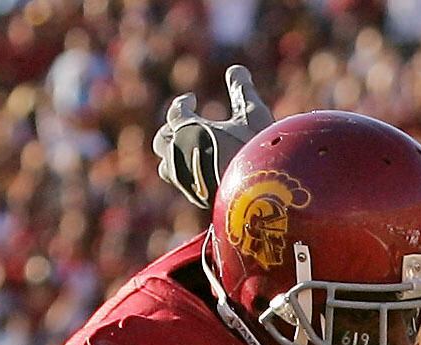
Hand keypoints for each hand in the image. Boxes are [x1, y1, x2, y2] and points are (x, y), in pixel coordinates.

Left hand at [153, 65, 271, 212]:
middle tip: (185, 127)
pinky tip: (201, 172)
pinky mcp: (195, 199)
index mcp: (187, 130)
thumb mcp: (253, 114)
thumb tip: (236, 69)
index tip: (191, 101)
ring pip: (166, 167)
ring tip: (188, 152)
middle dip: (171, 131)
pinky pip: (182, 184)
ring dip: (174, 157)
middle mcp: (178, 155)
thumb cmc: (254, 147)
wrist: (258, 192)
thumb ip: (242, 91)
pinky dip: (187, 174)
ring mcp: (183, 180)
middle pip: (161, 140)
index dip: (183, 104)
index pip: (175, 112)